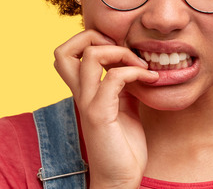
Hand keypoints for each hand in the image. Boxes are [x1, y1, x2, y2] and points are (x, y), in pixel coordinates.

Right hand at [54, 30, 158, 188]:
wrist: (120, 179)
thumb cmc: (123, 146)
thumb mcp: (124, 107)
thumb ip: (124, 86)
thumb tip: (134, 66)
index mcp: (84, 91)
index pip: (67, 53)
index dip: (89, 40)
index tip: (120, 48)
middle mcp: (80, 94)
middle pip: (63, 50)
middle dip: (93, 37)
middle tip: (122, 49)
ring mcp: (88, 103)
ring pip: (89, 56)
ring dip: (120, 51)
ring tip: (140, 64)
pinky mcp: (100, 115)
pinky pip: (114, 78)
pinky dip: (134, 71)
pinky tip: (150, 79)